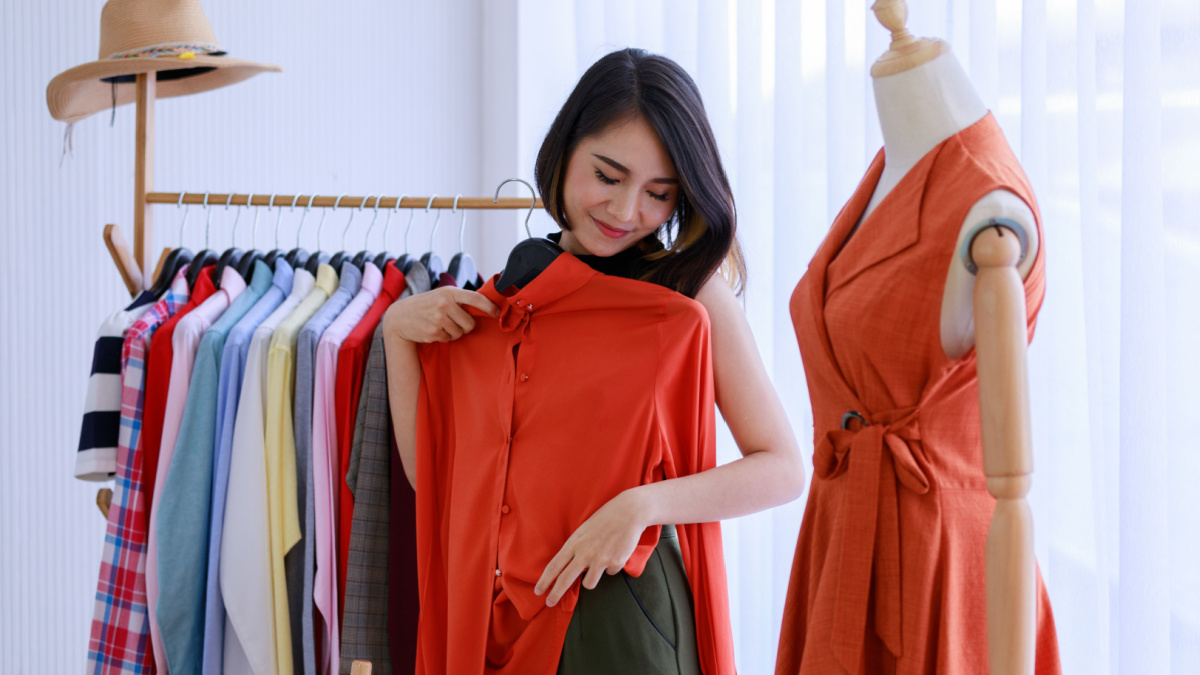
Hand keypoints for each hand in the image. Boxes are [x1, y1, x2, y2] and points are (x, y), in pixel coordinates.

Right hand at [383, 287, 498, 342]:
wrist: (400, 317)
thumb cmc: (425, 305)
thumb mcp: (441, 295)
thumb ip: (459, 299)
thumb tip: (486, 306)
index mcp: (449, 292)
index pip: (476, 299)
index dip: (490, 307)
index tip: (498, 313)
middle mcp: (445, 304)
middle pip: (470, 323)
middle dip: (465, 325)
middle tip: (453, 321)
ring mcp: (439, 319)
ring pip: (460, 333)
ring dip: (454, 332)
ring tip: (440, 324)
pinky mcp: (434, 332)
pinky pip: (450, 339)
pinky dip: (445, 337)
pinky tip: (434, 329)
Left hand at [535, 490, 650, 606]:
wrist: (628, 512)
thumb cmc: (604, 520)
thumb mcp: (583, 531)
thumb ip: (576, 549)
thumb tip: (568, 566)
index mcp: (574, 543)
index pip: (554, 566)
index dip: (545, 580)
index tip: (538, 591)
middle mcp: (585, 553)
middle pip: (565, 579)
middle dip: (556, 594)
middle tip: (549, 603)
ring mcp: (600, 559)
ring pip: (589, 583)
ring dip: (592, 578)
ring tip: (600, 563)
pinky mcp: (615, 562)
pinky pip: (610, 573)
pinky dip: (612, 566)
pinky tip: (616, 552)